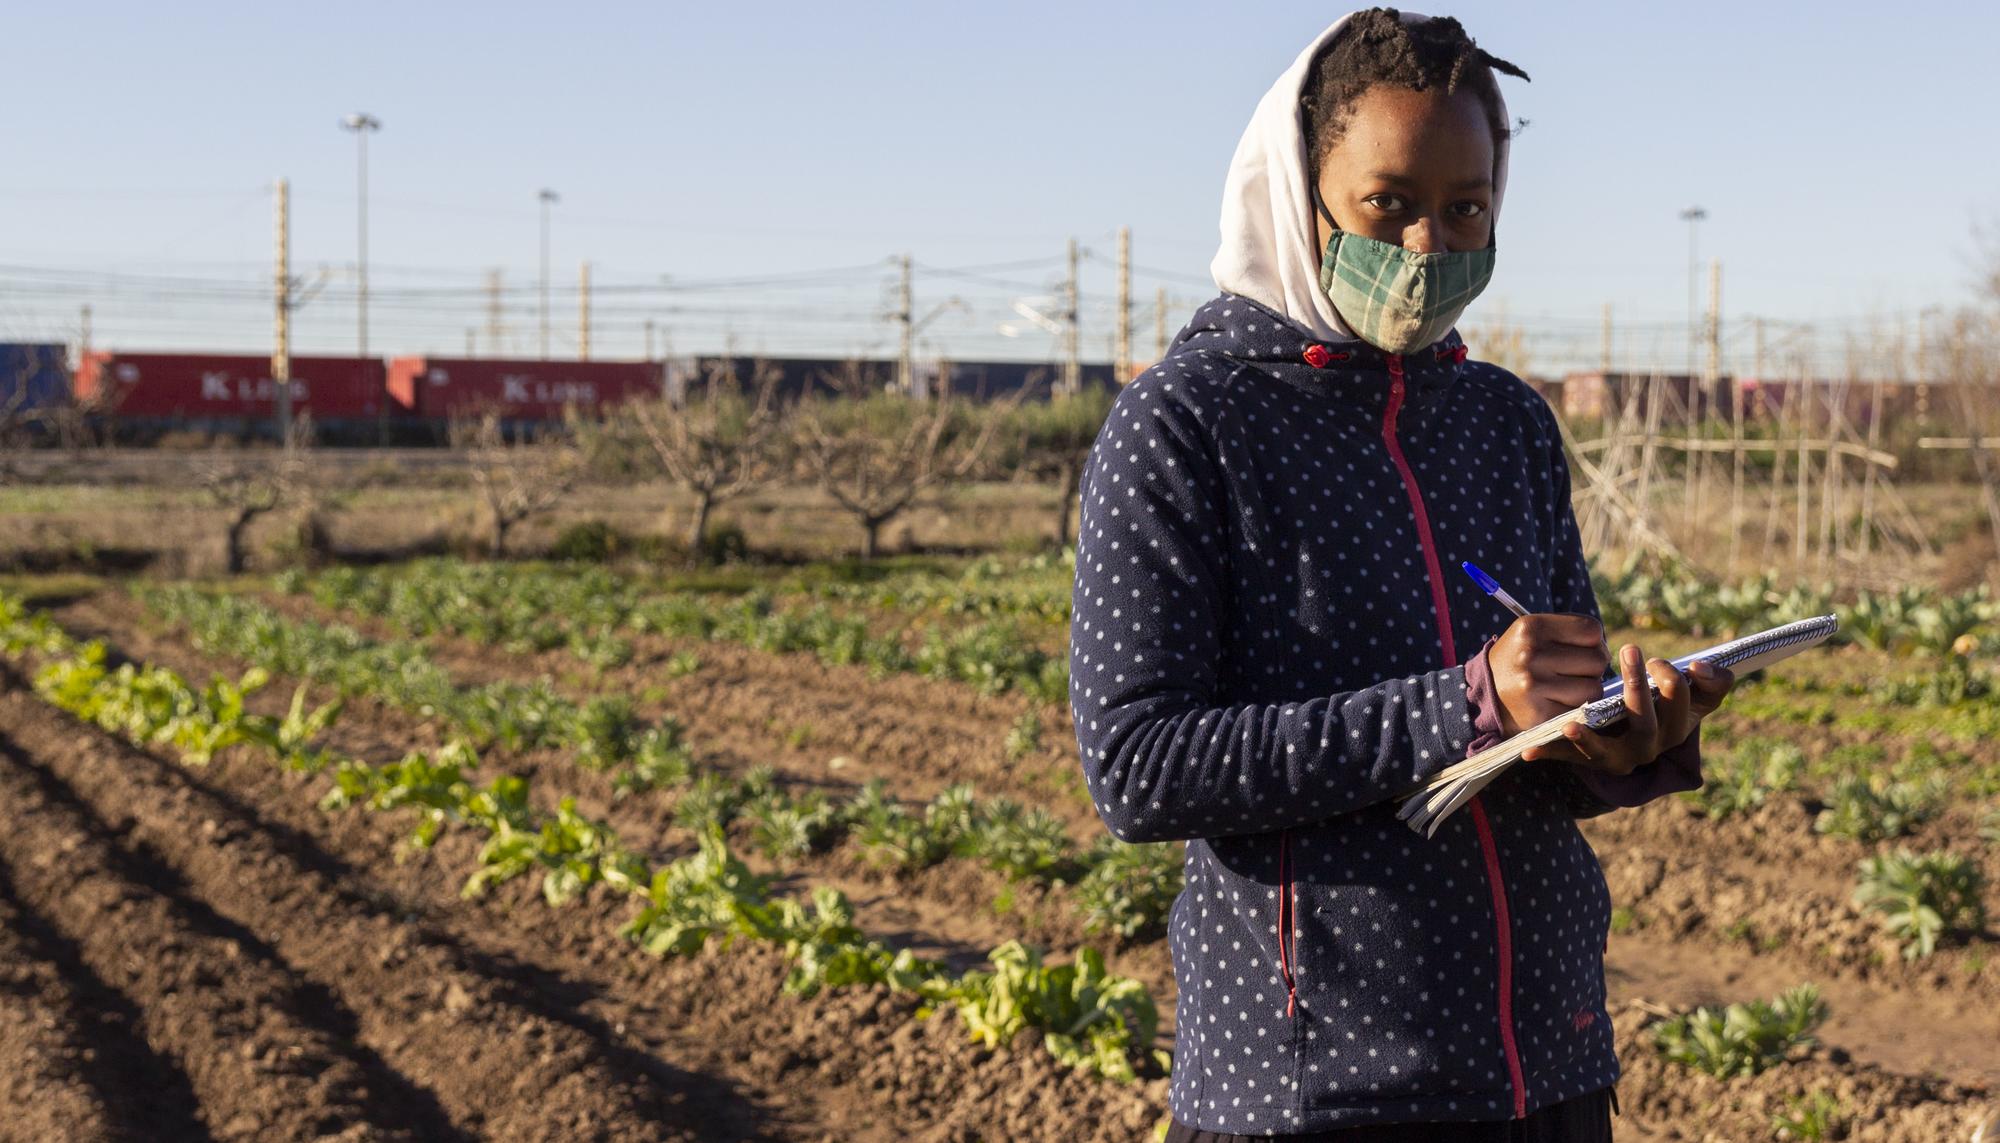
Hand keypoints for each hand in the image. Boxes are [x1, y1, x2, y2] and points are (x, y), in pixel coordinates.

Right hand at [1488, 613, 1616, 735]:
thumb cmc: (1520, 660)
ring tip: (1566, 688)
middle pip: (1597, 660)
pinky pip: (1580, 711)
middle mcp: (1531, 654)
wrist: (1484, 694)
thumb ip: (1569, 631)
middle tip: (1575, 672)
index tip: (1582, 650)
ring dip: (1586, 691)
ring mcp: (1533, 685)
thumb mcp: (1533, 634)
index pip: (1592, 630)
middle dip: (1593, 668)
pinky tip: (1559, 703)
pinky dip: (1576, 709)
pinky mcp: (1538, 714)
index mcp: (1531, 627)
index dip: (1594, 641)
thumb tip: (1607, 647)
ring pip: (1593, 689)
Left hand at [1516, 640, 1735, 775]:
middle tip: (1635, 651)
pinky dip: (1549, 753)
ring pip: (1612, 750)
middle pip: (1651, 725)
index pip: (1694, 707)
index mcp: (1678, 725)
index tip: (1692, 662)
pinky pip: (1569, 758)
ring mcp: (1618, 757)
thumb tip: (1705, 667)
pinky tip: (1528, 750)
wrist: (1614, 732)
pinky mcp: (1588, 759)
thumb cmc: (1651, 702)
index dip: (1696, 687)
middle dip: (1643, 688)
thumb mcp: (1679, 690)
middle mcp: (1651, 747)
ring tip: (1580, 714)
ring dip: (1594, 732)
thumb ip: (1706, 680)